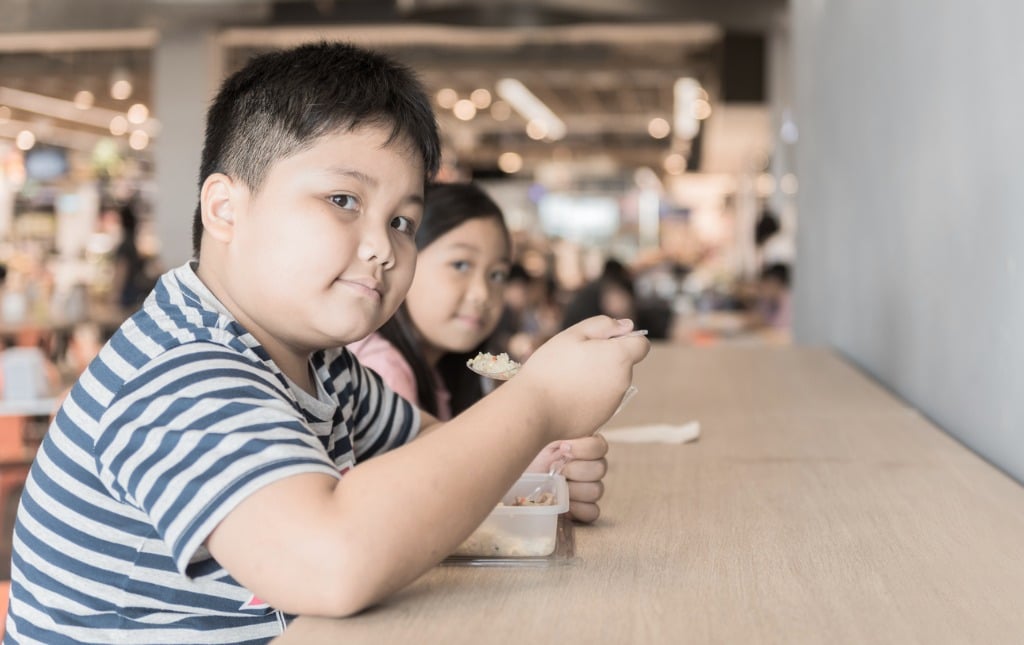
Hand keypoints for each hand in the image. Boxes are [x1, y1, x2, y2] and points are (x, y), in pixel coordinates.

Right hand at [518, 316, 649, 440]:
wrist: (534, 409)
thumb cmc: (551, 367)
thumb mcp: (573, 334)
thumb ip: (603, 325)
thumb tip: (627, 325)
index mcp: (620, 357)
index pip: (641, 345)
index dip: (624, 339)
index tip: (602, 342)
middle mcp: (623, 381)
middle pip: (623, 364)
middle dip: (606, 359)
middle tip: (574, 359)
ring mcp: (613, 403)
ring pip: (611, 383)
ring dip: (596, 377)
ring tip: (567, 378)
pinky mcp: (601, 419)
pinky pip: (600, 401)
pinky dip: (589, 397)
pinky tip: (566, 396)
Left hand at [526, 435, 608, 522]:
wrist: (511, 486)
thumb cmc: (523, 459)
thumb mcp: (537, 439)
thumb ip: (557, 430)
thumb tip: (569, 434)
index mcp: (581, 447)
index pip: (600, 447)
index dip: (584, 449)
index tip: (562, 449)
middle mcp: (588, 467)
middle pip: (600, 469)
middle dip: (576, 470)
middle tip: (556, 471)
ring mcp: (587, 489)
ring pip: (597, 490)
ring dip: (574, 490)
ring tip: (555, 489)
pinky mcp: (583, 510)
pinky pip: (593, 511)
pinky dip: (578, 509)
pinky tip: (563, 505)